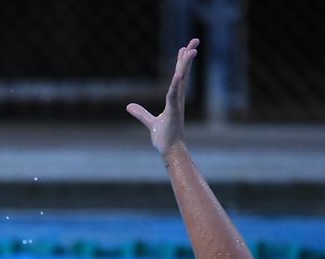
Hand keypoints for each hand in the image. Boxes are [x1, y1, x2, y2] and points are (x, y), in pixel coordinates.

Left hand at [126, 38, 198, 155]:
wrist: (170, 151)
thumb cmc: (164, 138)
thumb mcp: (150, 123)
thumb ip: (141, 113)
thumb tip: (129, 106)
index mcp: (174, 100)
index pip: (179, 77)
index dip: (182, 63)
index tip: (184, 48)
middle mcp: (178, 99)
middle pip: (184, 73)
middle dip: (188, 57)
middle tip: (195, 40)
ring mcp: (177, 105)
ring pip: (181, 81)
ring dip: (185, 65)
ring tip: (190, 50)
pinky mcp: (173, 112)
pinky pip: (174, 95)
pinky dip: (176, 85)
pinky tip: (178, 74)